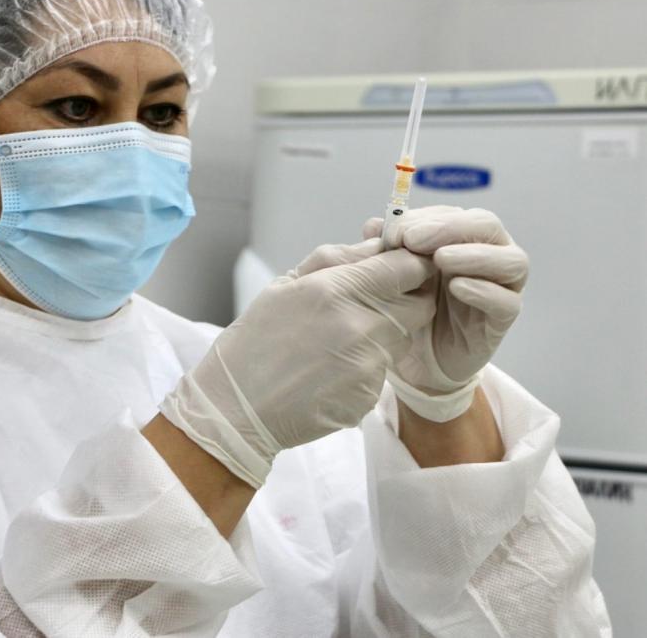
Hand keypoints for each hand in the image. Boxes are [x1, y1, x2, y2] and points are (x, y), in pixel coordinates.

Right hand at [160, 239, 436, 486]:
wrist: (235, 408)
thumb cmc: (253, 342)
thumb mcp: (284, 285)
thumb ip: (336, 259)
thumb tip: (376, 244)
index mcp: (336, 290)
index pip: (408, 267)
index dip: (410, 263)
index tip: (399, 267)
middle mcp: (360, 326)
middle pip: (420, 304)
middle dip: (406, 299)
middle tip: (371, 304)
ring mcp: (368, 365)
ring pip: (402, 338)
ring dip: (383, 333)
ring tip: (337, 341)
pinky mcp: (369, 396)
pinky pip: (383, 371)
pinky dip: (365, 366)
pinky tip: (330, 370)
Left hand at [364, 206, 528, 420]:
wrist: (417, 360)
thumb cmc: (407, 308)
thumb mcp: (389, 278)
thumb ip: (384, 249)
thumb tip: (374, 223)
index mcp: (460, 238)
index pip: (452, 214)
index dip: (425, 218)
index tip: (394, 232)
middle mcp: (488, 254)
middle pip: (486, 225)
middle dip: (449, 228)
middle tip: (414, 240)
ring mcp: (502, 286)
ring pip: (510, 259)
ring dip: (474, 255)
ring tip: (441, 259)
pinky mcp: (503, 318)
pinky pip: (506, 301)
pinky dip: (484, 291)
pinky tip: (457, 288)